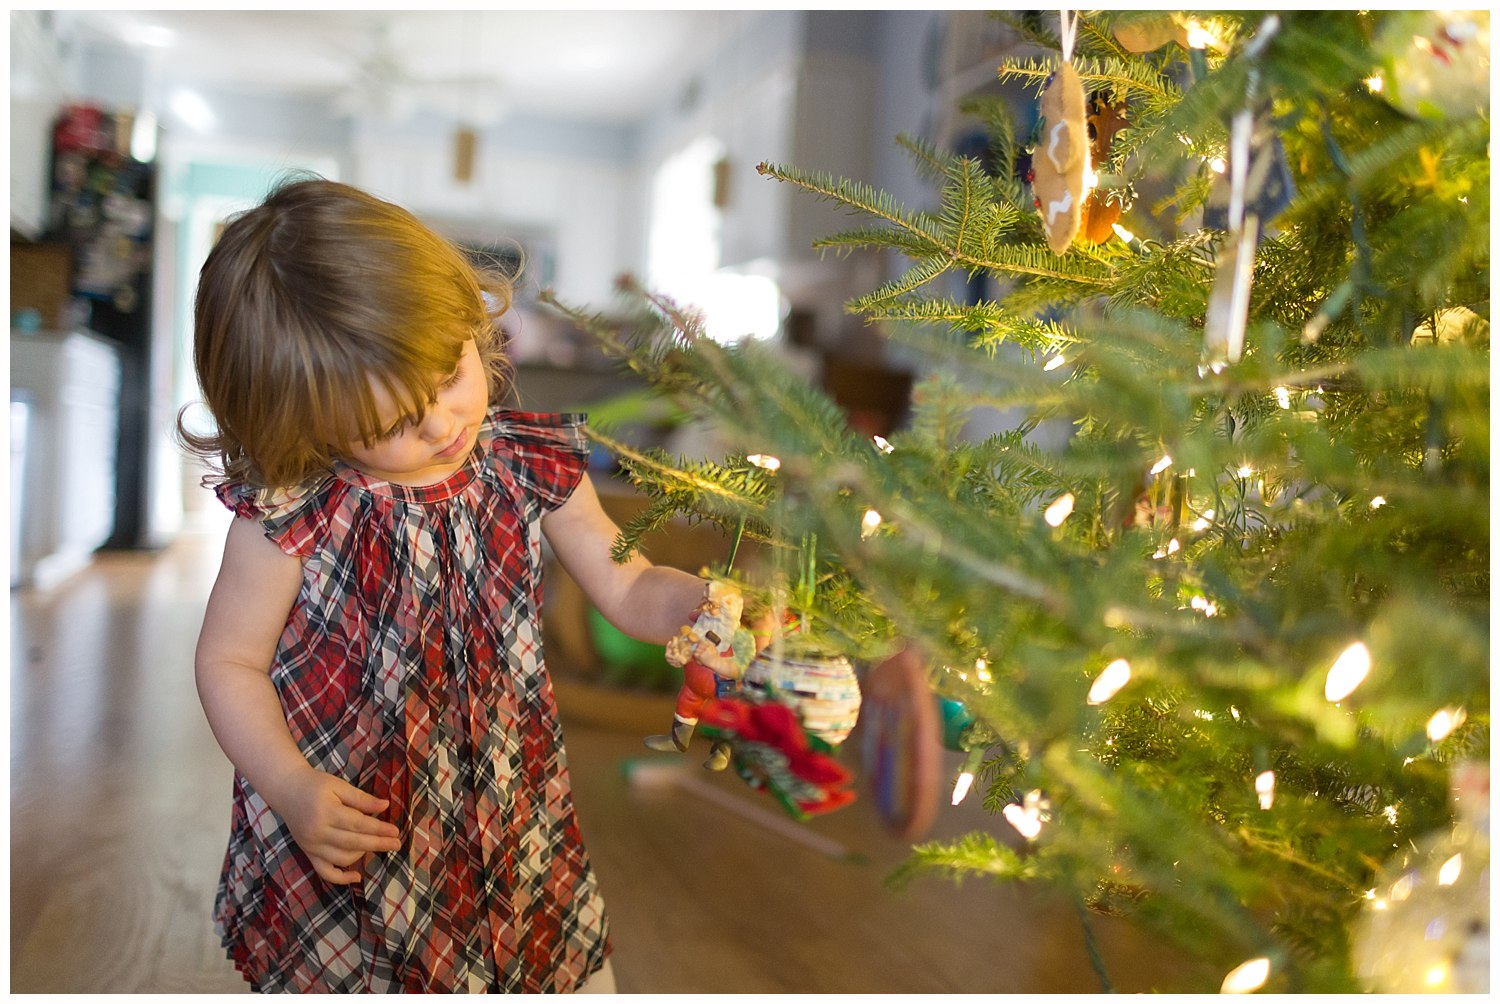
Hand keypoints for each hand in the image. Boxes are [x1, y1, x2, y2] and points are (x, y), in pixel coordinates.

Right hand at [275, 767, 402, 884]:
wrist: (286, 790)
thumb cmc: (316, 784)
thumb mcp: (339, 785)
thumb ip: (362, 798)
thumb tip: (385, 805)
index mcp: (326, 812)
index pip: (358, 824)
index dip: (378, 829)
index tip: (395, 831)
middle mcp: (317, 832)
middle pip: (353, 843)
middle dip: (377, 844)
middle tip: (397, 843)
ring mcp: (311, 845)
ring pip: (342, 858)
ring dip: (363, 855)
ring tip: (377, 845)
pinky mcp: (308, 853)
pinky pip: (324, 872)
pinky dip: (341, 878)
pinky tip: (357, 877)